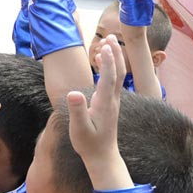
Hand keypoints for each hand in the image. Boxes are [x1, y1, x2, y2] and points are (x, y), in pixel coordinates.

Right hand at [67, 35, 126, 173]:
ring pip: (117, 75)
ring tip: (109, 41)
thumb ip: (77, 111)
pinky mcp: (110, 103)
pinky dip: (110, 66)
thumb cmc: (89, 144)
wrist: (103, 156)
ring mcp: (112, 101)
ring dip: (114, 57)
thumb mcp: (79, 129)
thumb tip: (73, 93)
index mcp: (105, 104)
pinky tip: (102, 60)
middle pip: (118, 72)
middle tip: (111, 36)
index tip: (105, 46)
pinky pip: (113, 80)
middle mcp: (112, 100)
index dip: (108, 62)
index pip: (109, 79)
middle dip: (115, 54)